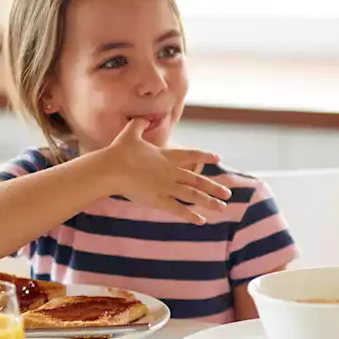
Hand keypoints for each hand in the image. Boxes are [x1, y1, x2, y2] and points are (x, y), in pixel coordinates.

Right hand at [98, 118, 231, 223]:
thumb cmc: (119, 151)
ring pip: (193, 196)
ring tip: (222, 207)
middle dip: (214, 188)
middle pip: (198, 180)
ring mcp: (167, 186)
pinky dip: (190, 215)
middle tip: (228, 194)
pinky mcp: (158, 200)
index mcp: (167, 155)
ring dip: (209, 202)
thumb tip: (144, 118)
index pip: (192, 155)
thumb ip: (140, 124)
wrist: (111, 169)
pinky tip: (201, 221)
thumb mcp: (131, 132)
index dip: (205, 156)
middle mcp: (172, 172)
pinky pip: (178, 209)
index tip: (218, 158)